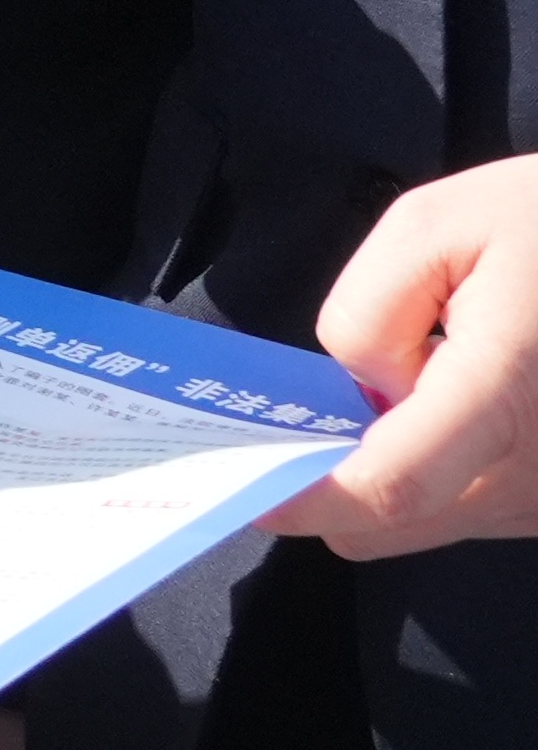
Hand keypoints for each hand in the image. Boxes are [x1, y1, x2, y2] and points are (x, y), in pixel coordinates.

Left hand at [307, 156, 537, 556]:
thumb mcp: (435, 224)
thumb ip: (369, 309)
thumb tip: (358, 387)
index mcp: (508, 393)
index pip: (390, 485)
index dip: (305, 498)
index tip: (241, 492)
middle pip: (392, 526)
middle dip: (335, 481)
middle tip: (310, 413)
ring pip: (429, 522)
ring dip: (391, 473)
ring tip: (408, 385)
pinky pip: (475, 508)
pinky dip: (441, 472)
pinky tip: (448, 400)